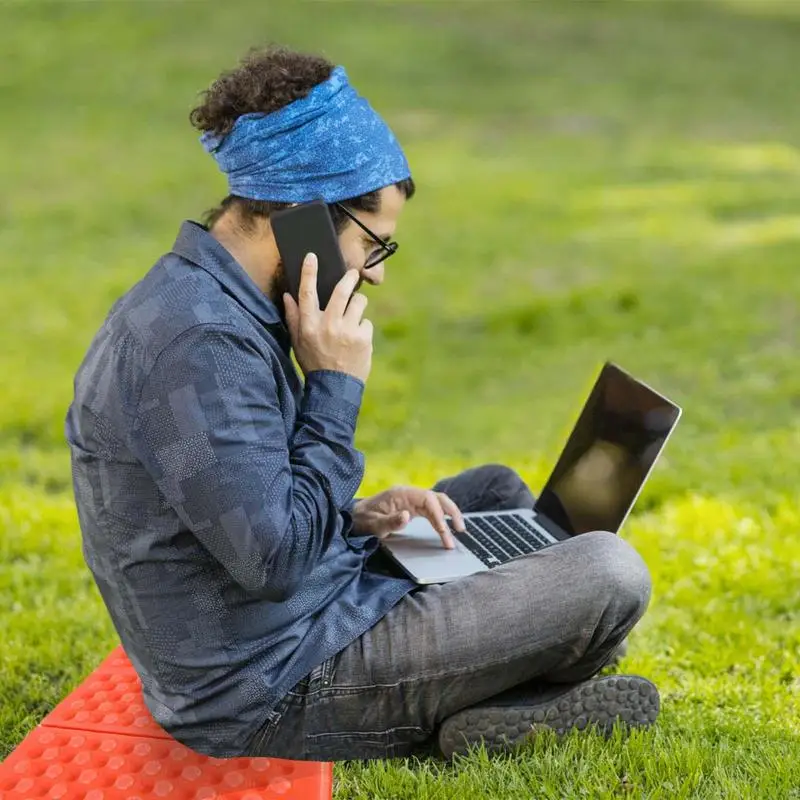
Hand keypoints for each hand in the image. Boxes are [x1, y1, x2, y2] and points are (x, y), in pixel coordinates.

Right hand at [283, 253, 372, 382]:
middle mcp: (328, 325)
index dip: (309, 272)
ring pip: (359, 303)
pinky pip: (366, 322)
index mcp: (309, 325)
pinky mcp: (363, 338)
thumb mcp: (298, 343)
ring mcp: (347, 331)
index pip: (307, 293)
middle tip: (352, 274)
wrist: (335, 387)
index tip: (312, 256)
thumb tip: (288, 296)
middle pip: (341, 291)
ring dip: (358, 306)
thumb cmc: (314, 362)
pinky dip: (363, 328)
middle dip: (349, 278)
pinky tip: (357, 340)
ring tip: (353, 318)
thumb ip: (293, 318)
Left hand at [351, 486, 466, 549]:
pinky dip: (440, 518)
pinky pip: (430, 511)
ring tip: (459, 531)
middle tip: (461, 529)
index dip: (438, 514)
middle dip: (451, 512)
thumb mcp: (373, 525)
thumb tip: (407, 516)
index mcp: (401, 494)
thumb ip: (390, 521)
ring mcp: (410, 501)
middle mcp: (408, 494)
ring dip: (448, 515)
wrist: (353, 519)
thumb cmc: (362, 522)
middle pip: (436, 498)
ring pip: (436, 504)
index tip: (443, 530)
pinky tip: (446, 528)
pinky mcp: (410, 508)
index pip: (427, 499)